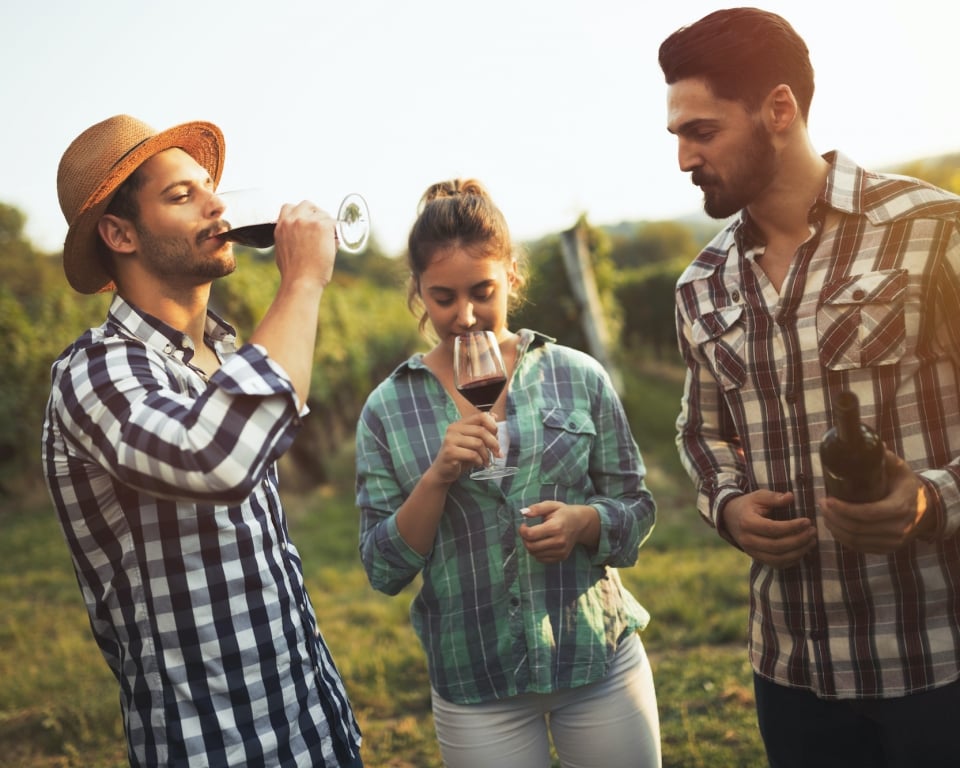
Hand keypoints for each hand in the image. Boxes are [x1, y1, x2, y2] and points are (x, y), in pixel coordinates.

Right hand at [272, 200, 337, 287]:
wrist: (301, 281)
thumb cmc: (294, 273)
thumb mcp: (282, 250)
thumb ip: (289, 237)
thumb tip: (302, 236)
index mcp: (281, 226)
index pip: (289, 207)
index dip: (301, 213)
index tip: (308, 222)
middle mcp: (292, 220)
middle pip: (308, 205)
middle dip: (316, 214)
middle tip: (323, 228)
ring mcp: (307, 221)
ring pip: (323, 214)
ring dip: (328, 225)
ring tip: (328, 242)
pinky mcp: (321, 226)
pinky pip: (335, 223)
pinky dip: (337, 233)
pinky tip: (334, 243)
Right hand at [429, 412, 499, 483]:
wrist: (443, 471)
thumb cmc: (460, 456)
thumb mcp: (472, 442)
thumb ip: (482, 430)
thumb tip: (495, 416)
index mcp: (460, 424)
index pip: (481, 416)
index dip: (493, 425)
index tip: (497, 436)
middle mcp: (454, 429)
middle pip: (481, 430)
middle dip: (493, 443)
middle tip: (498, 453)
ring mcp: (450, 440)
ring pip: (478, 443)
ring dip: (486, 454)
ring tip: (486, 461)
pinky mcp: (450, 452)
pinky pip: (472, 454)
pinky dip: (479, 460)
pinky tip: (478, 464)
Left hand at [519, 501, 598, 562]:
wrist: (580, 524)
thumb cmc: (563, 513)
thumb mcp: (551, 505)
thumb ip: (537, 508)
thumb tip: (523, 512)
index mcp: (556, 527)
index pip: (531, 534)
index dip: (522, 530)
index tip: (523, 525)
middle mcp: (559, 541)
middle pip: (531, 546)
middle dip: (524, 539)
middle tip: (527, 532)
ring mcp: (561, 551)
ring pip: (535, 554)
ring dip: (530, 546)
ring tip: (534, 537)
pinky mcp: (561, 557)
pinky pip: (541, 559)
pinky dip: (537, 552)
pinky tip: (540, 543)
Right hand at [721, 490, 815, 568]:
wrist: (730, 518)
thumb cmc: (748, 505)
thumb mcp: (758, 496)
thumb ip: (774, 497)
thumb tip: (791, 497)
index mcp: (747, 523)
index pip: (772, 529)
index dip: (792, 527)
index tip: (807, 521)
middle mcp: (747, 540)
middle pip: (777, 546)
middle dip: (798, 540)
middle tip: (812, 532)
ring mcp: (751, 552)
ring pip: (778, 559)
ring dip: (798, 552)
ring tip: (811, 541)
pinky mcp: (757, 558)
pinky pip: (777, 564)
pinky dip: (792, 560)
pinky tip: (803, 550)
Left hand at [819, 450, 933, 553]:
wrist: (925, 509)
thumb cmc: (905, 485)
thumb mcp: (899, 468)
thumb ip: (882, 456)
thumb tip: (859, 441)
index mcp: (901, 507)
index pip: (868, 513)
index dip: (844, 509)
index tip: (828, 499)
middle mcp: (899, 528)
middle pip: (858, 528)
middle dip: (834, 517)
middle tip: (821, 504)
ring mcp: (893, 542)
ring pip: (856, 540)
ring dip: (835, 528)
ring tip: (824, 513)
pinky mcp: (886, 549)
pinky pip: (859, 547)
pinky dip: (842, 538)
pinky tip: (833, 525)